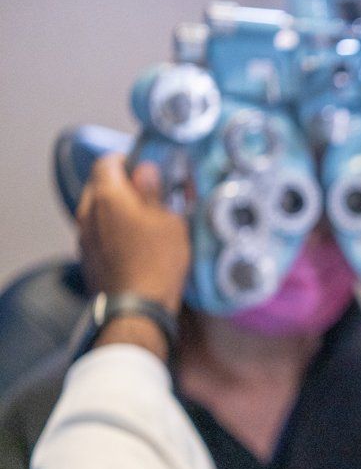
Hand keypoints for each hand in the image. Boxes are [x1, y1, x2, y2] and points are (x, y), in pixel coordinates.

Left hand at [77, 155, 189, 314]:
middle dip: (120, 185)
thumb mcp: (169, 221)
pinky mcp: (86, 256)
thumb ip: (153, 191)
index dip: (127, 161)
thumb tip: (144, 170)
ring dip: (115, 209)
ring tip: (143, 222)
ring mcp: (83, 236)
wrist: (137, 308)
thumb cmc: (158, 261)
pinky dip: (111, 230)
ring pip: (96, 209)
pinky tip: (133, 245)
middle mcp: (88, 212)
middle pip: (99, 185)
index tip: (146, 170)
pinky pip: (97, 231)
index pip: (107, 162)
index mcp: (108, 196)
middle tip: (148, 196)